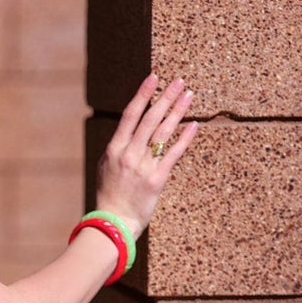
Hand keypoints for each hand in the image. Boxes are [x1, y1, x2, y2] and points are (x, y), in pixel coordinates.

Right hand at [94, 72, 198, 239]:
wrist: (112, 224)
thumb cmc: (109, 196)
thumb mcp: (107, 167)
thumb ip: (120, 148)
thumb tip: (132, 130)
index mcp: (114, 149)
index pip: (130, 115)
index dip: (143, 95)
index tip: (154, 78)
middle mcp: (129, 154)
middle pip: (150, 119)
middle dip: (165, 97)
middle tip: (179, 81)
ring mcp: (143, 167)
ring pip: (163, 132)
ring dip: (177, 111)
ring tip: (188, 95)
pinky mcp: (156, 179)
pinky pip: (173, 154)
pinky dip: (184, 139)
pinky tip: (193, 124)